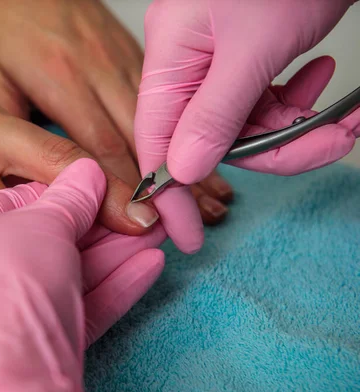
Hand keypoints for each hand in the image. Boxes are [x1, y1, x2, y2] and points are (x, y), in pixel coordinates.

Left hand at [0, 0, 233, 227]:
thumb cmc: (1, 20)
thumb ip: (11, 127)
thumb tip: (23, 176)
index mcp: (62, 80)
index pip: (99, 149)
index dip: (123, 192)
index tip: (143, 226)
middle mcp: (99, 73)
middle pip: (140, 142)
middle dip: (169, 190)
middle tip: (193, 229)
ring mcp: (120, 62)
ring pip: (162, 123)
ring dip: (190, 165)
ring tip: (216, 204)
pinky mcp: (132, 55)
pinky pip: (165, 99)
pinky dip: (188, 132)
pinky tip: (207, 152)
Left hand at [0, 159, 164, 391]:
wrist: (5, 379)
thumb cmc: (2, 283)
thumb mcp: (40, 225)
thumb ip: (69, 198)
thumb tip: (88, 172)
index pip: (10, 201)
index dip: (60, 189)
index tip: (100, 180)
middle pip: (44, 241)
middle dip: (99, 223)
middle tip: (138, 207)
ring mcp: (0, 316)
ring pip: (66, 275)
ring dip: (115, 253)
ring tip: (157, 231)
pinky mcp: (32, 350)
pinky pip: (76, 308)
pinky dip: (113, 287)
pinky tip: (151, 265)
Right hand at [135, 0, 359, 252]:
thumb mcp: (251, 48)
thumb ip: (213, 114)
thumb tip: (184, 169)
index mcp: (170, 59)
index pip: (156, 142)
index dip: (171, 193)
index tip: (187, 236)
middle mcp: (188, 65)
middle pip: (213, 140)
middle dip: (277, 151)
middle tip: (329, 144)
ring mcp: (218, 63)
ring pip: (247, 127)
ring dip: (300, 128)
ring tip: (342, 111)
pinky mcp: (247, 60)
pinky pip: (266, 104)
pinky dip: (301, 104)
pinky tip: (321, 79)